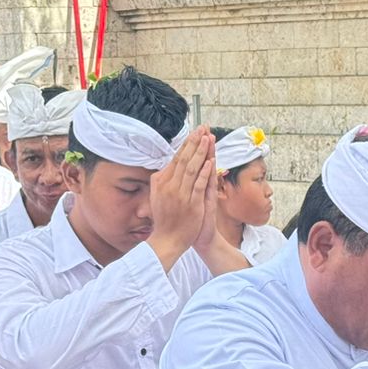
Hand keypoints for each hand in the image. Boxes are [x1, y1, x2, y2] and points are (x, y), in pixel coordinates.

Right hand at [147, 127, 214, 268]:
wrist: (167, 240)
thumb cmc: (165, 218)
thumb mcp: (157, 196)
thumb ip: (162, 181)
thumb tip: (167, 166)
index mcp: (162, 182)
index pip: (176, 158)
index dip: (186, 144)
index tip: (195, 132)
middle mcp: (170, 186)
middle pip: (184, 159)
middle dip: (194, 143)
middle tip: (203, 128)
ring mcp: (181, 194)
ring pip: (191, 169)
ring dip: (200, 153)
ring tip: (207, 139)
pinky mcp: (191, 204)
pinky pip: (198, 185)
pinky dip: (204, 173)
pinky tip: (209, 162)